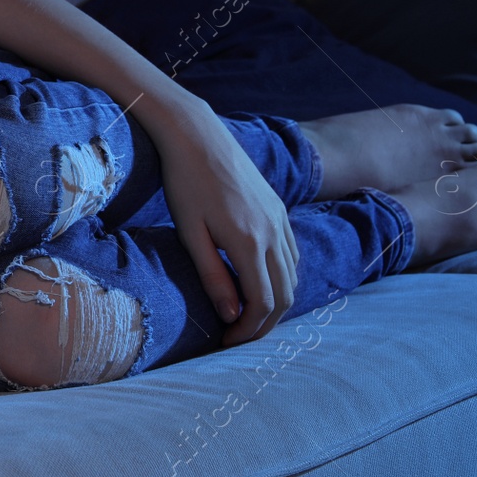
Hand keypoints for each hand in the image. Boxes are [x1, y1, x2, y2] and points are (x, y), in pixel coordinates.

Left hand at [152, 99, 299, 345]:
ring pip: (293, 275)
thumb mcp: (190, 232)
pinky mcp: (279, 208)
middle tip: (238, 336)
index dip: (248, 330)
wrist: (196, 134)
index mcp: (249, 242)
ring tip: (247, 314)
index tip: (227, 342)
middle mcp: (273, 232)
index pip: (263, 303)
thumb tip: (231, 315)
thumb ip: (212, 276)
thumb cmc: (183, 182)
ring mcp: (280, 218)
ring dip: (276, 301)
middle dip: (265, 324)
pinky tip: (261, 282)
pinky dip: (283, 276)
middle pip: (285, 295)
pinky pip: (292, 253)